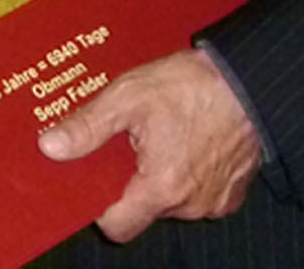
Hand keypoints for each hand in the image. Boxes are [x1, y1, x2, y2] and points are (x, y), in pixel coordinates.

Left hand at [38, 48, 260, 242]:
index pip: (117, 225)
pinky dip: (194, 174)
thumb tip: (50, 147)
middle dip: (136, 180)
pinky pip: (202, 194)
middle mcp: (188, 205)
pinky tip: (193, 140)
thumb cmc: (195, 85)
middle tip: (135, 141)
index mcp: (159, 187)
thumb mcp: (131, 95)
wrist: (252, 78)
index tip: (100, 176)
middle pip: (146, 209)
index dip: (103, 205)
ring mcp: (215, 201)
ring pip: (174, 201)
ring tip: (167, 134)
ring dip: (166, 175)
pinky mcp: (234, 193)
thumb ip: (89, 125)